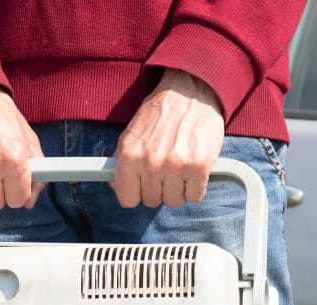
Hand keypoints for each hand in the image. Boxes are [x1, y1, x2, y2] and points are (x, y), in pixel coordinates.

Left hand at [113, 70, 225, 208]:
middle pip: (152, 201)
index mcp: (130, 155)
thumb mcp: (132, 133)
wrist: (190, 90)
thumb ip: (122, 162)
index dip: (136, 192)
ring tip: (180, 166)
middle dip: (158, 188)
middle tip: (165, 167)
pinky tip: (193, 169)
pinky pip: (194, 196)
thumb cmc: (161, 114)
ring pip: (173, 201)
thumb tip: (117, 187)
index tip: (143, 185)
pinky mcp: (199, 167)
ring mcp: (176, 166)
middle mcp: (151, 162)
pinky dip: (195, 186)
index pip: (128, 199)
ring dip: (177, 188)